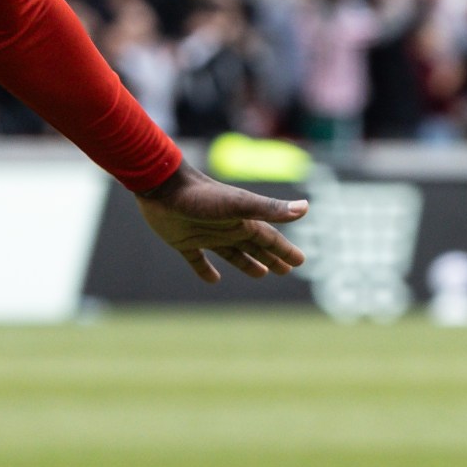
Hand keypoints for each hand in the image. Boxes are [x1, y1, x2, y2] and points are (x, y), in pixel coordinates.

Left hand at [135, 162, 307, 282]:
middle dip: (271, 257)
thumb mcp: (238, 205)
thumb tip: (305, 207)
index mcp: (242, 220)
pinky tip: (213, 280)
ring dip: (246, 263)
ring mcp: (205, 234)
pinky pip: (197, 259)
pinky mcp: (183, 241)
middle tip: (286, 270)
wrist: (161, 186)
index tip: (300, 262)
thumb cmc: (201, 195)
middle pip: (254, 247)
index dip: (285, 250)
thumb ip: (269, 208)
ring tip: (261, 274)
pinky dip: (206, 270)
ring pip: (231, 253)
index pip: (270, 238)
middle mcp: (226, 227)